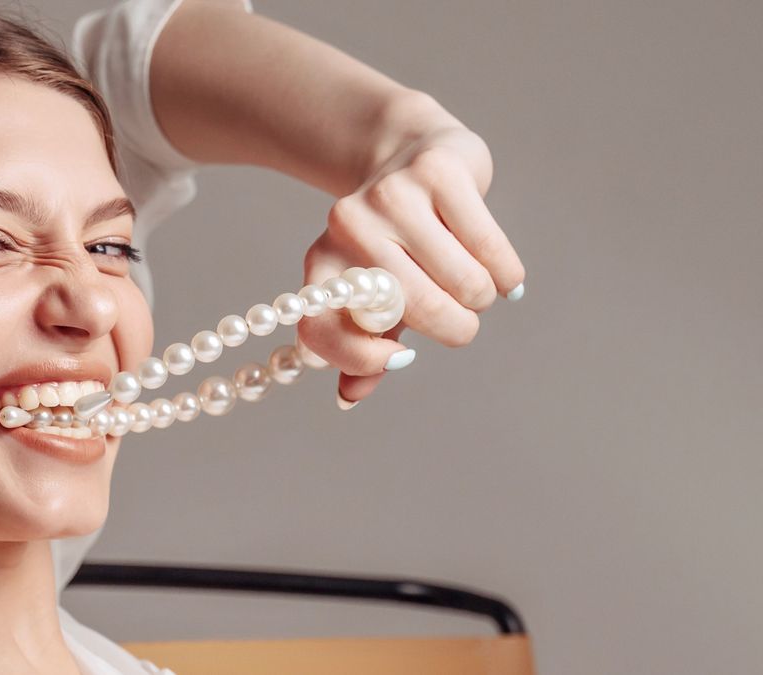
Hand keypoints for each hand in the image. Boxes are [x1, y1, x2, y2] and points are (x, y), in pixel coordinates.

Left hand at [296, 105, 525, 408]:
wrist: (409, 155)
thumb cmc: (395, 245)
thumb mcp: (372, 295)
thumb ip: (361, 348)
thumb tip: (348, 399)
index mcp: (321, 265)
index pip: (322, 332)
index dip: (364, 359)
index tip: (402, 355)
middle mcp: (347, 228)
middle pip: (417, 310)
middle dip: (455, 328)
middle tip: (462, 320)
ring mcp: (391, 196)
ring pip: (463, 283)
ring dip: (482, 297)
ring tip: (476, 285)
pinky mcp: (438, 172)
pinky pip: (490, 249)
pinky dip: (505, 273)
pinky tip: (501, 271)